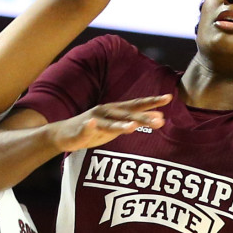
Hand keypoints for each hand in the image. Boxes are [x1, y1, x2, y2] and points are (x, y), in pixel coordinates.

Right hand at [52, 94, 172, 151]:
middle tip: (160, 120)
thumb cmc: (94, 130)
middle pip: (127, 114)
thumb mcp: (117, 127)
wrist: (63, 134)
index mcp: (116, 110)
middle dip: (143, 116)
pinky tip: (92, 123)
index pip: (137, 105)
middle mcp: (107, 111)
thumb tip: (160, 118)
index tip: (169, 98)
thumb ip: (136, 122)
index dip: (152, 102)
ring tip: (132, 126)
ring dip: (120, 124)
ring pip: (109, 123)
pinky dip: (90, 125)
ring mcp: (93, 119)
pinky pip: (86, 128)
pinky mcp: (81, 129)